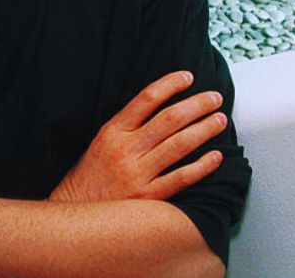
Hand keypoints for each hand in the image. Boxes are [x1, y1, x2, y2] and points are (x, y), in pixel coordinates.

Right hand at [49, 71, 227, 203]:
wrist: (73, 217)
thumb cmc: (89, 178)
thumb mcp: (100, 142)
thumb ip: (127, 126)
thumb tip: (159, 108)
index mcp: (113, 132)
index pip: (146, 99)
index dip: (170, 84)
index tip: (188, 77)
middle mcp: (126, 150)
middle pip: (169, 119)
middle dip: (197, 105)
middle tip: (215, 98)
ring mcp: (138, 175)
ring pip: (179, 145)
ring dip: (205, 129)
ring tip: (220, 120)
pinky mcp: (147, 199)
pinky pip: (181, 178)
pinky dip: (202, 166)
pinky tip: (216, 157)